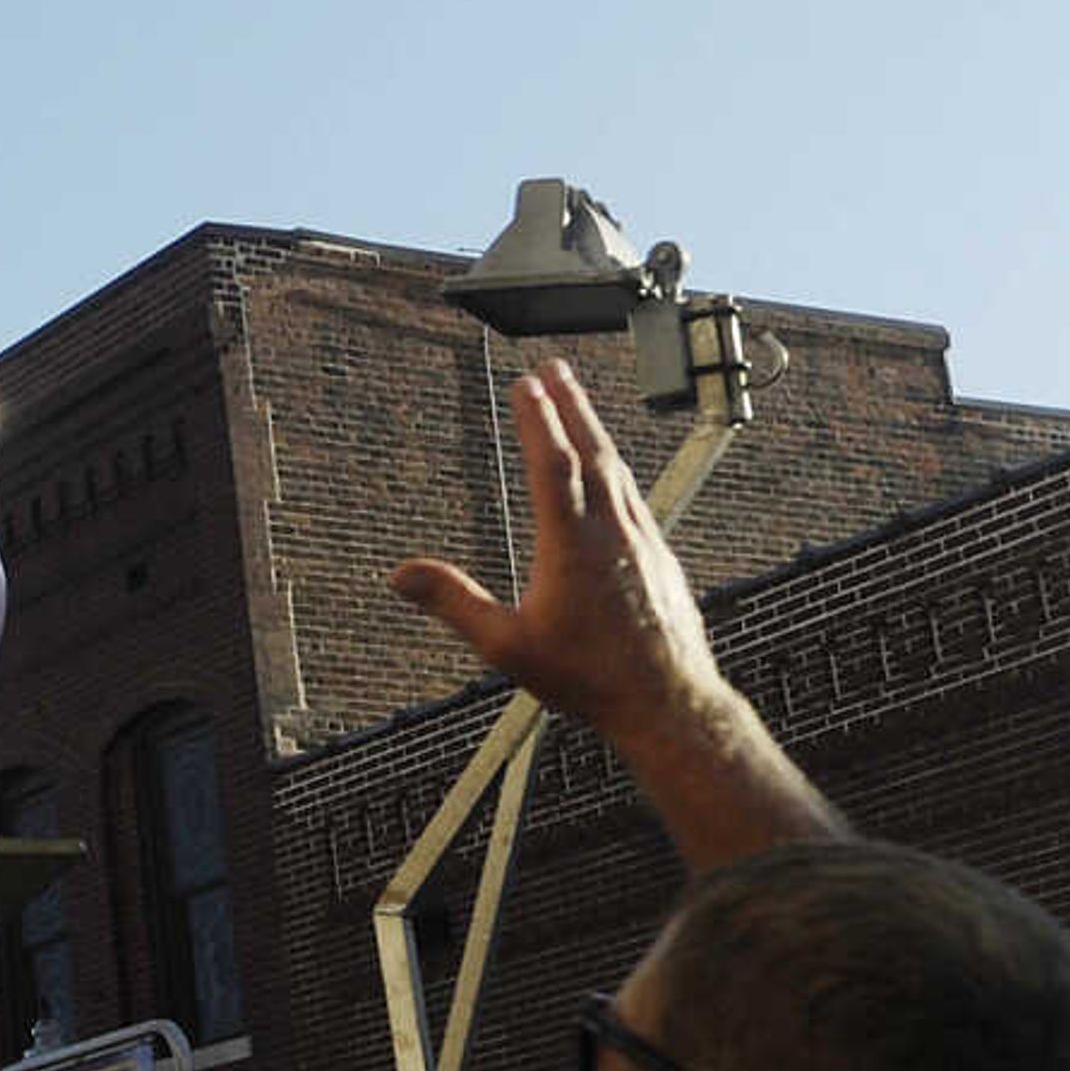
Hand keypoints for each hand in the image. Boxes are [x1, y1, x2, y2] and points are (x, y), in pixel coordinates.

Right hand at [389, 358, 726, 740]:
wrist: (667, 702)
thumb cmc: (589, 679)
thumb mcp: (506, 646)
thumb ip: (454, 603)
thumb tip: (402, 576)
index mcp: (572, 543)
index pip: (553, 463)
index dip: (538, 418)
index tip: (528, 384)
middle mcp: (612, 531)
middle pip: (592, 451)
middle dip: (571, 405)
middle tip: (557, 368)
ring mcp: (643, 541)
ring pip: (618, 472)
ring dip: (595, 432)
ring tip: (580, 408)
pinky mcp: (661, 558)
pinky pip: (635, 498)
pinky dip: (616, 472)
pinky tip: (613, 478)